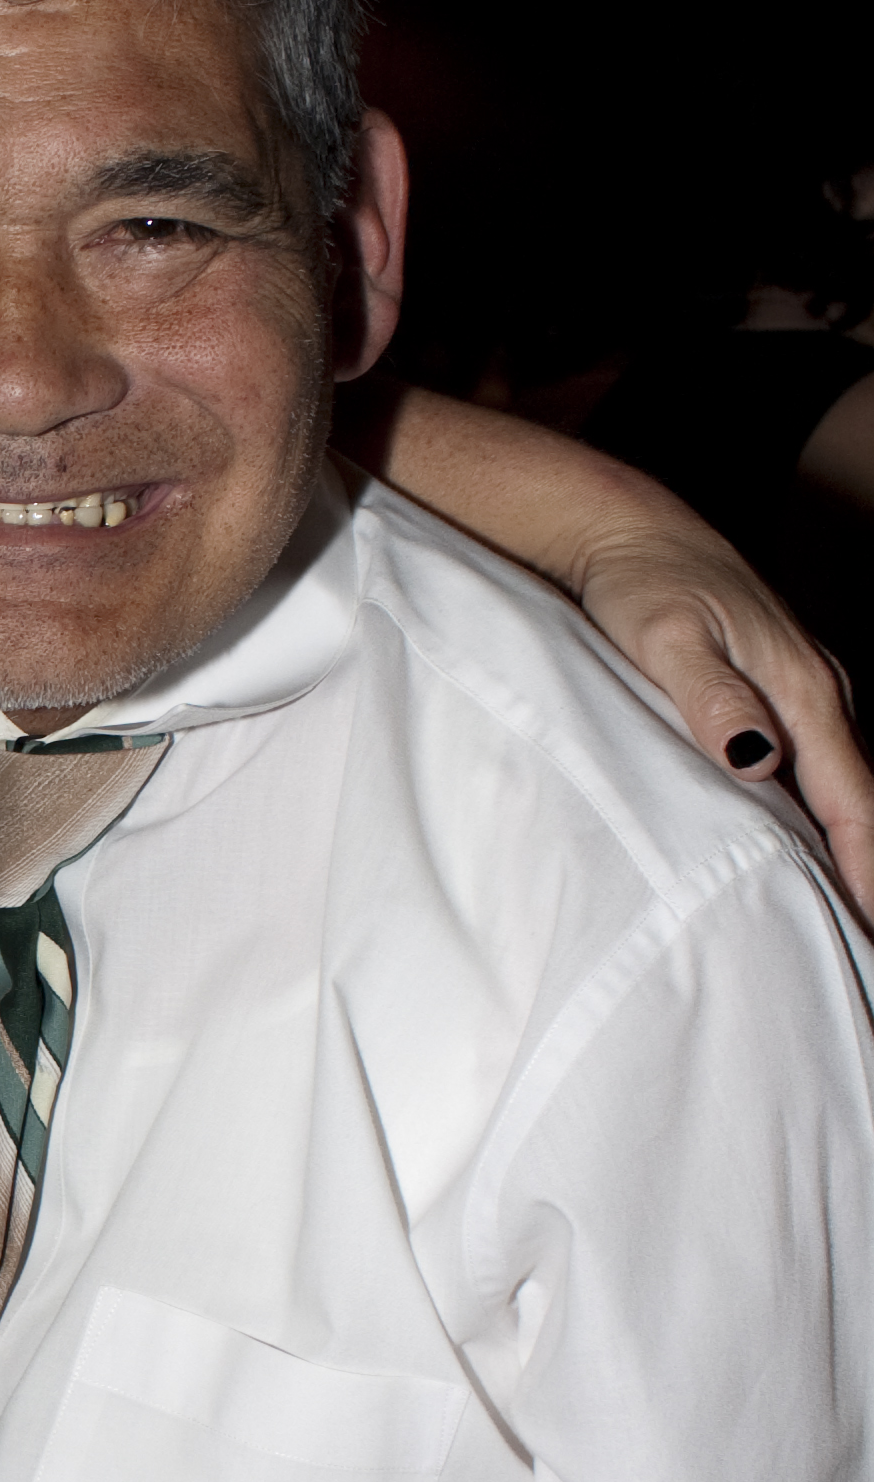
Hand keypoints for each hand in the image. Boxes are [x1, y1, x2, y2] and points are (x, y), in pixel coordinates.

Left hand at [569, 519, 873, 923]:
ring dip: (857, 851)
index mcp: (805, 689)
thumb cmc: (641, 584)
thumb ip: (712, 701)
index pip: (853, 803)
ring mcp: (810, 692)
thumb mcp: (666, 640)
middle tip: (865, 950)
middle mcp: (823, 693)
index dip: (868, 872)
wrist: (631, 531)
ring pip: (848, 788)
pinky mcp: (785, 695)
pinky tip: (818, 858)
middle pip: (866, 804)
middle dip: (872, 875)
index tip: (871, 931)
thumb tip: (759, 759)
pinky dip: (830, 819)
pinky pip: (824, 770)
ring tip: (851, 922)